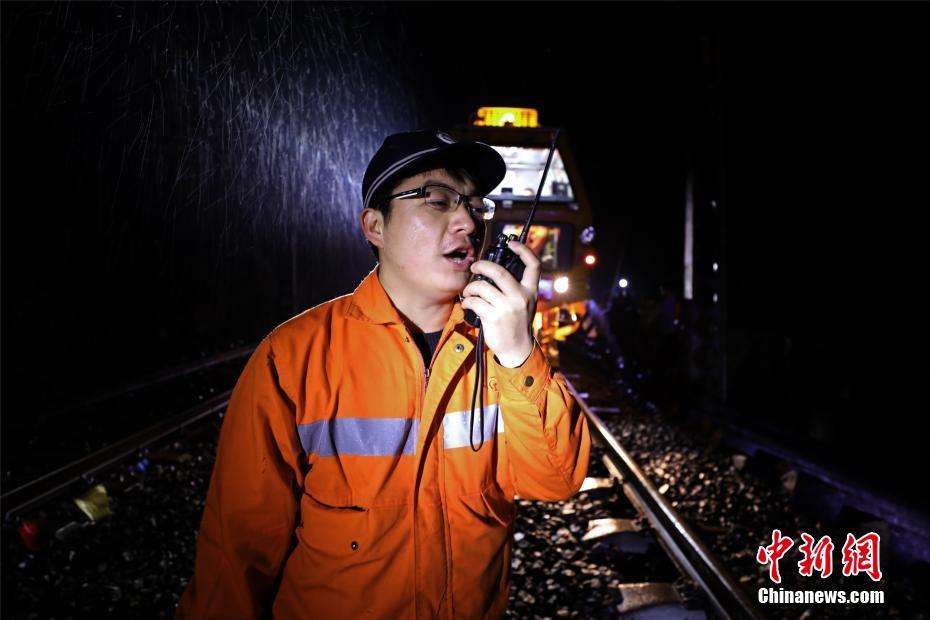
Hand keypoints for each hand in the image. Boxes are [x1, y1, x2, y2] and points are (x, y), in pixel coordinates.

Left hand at [461, 240, 540, 367]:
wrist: (517, 349)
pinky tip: (467, 303)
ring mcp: (507, 307)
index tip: (512, 244)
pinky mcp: (494, 317)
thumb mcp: (525, 304)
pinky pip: (474, 301)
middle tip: (474, 266)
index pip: (534, 265)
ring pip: (482, 286)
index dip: (523, 250)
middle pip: (498, 271)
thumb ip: (516, 288)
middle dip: (482, 265)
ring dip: (470, 287)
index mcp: (530, 291)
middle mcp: (520, 297)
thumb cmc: (517, 323)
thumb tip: (494, 271)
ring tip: (468, 292)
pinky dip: (467, 300)